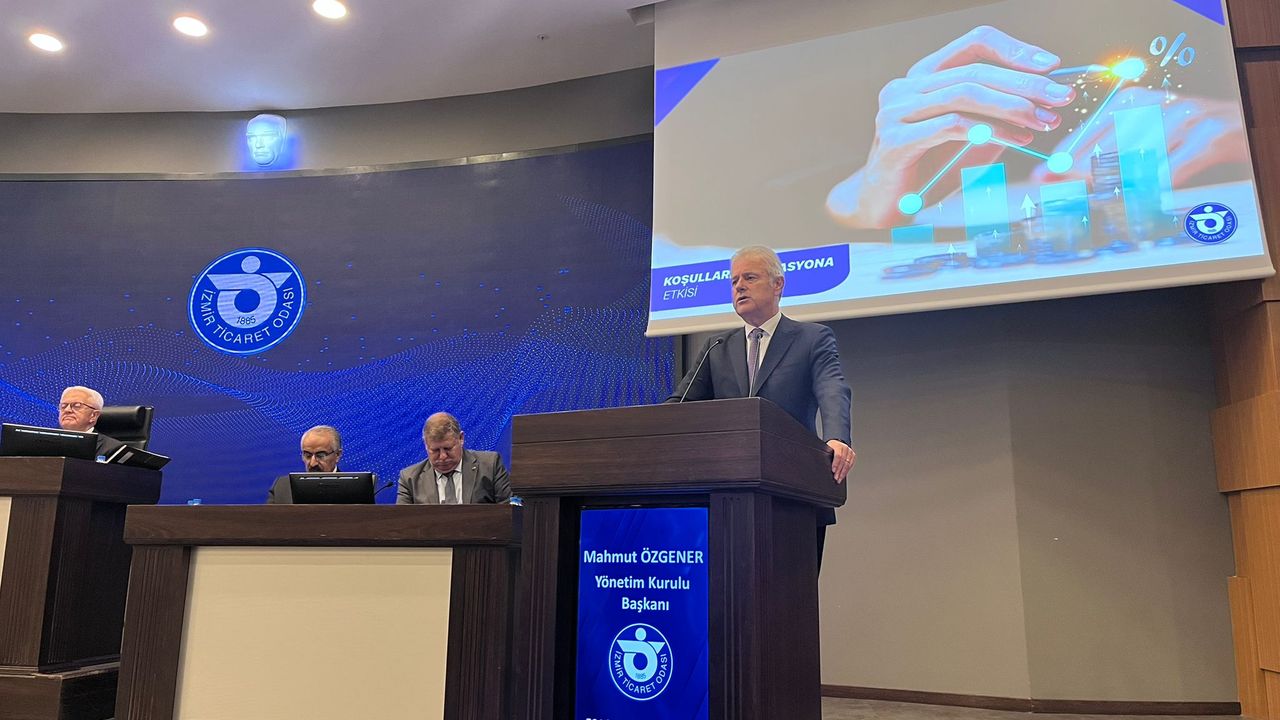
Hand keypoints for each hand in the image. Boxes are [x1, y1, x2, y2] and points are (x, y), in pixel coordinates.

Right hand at [827, 25, 1074, 228]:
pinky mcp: (895, 140)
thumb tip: (1045, 100)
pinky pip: (951, 126)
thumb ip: (998, 115)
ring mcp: (896, 111)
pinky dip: (989, 130)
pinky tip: (1015, 140)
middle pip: (975, 71)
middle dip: (1026, 84)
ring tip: (1042, 122)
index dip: (1015, 50)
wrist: (885, 207)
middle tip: (1061, 98)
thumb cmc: (929, 171)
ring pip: (964, 93)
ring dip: (1011, 106)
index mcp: (923, 76)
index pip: (973, 43)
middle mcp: (905, 87)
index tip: (1052, 67)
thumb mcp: (972, 137)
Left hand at [828, 439, 855, 482]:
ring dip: (843, 473)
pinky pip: (850, 464)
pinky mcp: (853, 455)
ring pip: (848, 464)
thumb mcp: (827, 449)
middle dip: (839, 471)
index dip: (836, 464)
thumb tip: (820, 463)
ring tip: (839, 479)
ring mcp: (850, 452)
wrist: (837, 443)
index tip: (833, 470)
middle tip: (836, 477)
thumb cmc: (830, 447)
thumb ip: (825, 455)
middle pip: (843, 461)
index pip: (838, 455)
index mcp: (838, 446)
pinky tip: (843, 475)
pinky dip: (847, 471)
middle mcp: (845, 448)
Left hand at [1030, 87, 1248, 186]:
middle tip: (1064, 198)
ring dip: (1117, 188)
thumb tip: (1053, 173)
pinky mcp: (1208, 138)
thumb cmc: (1178, 135)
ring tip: (1103, 204)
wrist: (1235, 126)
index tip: (1041, 179)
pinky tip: (1142, 202)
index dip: (1062, 160)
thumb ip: (1100, 151)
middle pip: (1106, 149)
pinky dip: (1153, 190)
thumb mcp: (1138, 133)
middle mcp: (1154, 105)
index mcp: (1130, 100)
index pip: (1087, 133)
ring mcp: (1183, 119)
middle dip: (1082, 177)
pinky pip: (1170, 172)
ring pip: (1136, 163)